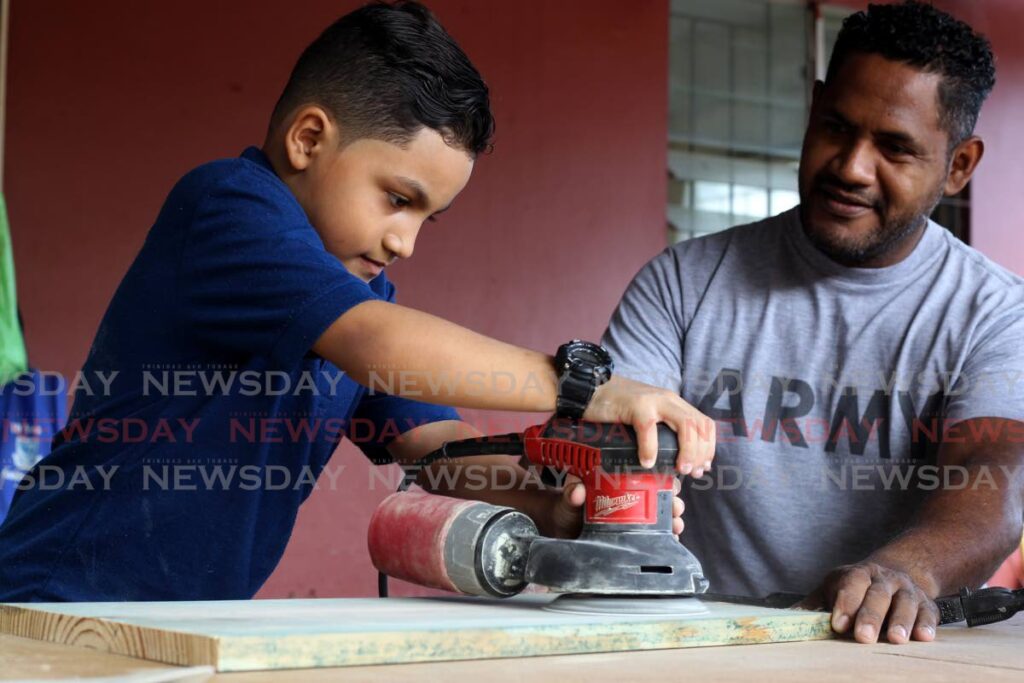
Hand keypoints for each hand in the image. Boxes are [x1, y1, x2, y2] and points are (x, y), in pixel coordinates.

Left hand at [535, 474, 684, 537]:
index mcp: (619, 485)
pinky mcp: (632, 539)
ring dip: (673, 521)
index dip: (664, 481)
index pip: (648, 478)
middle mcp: (631, 501)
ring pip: (661, 519)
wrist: (560, 531)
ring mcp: (633, 520)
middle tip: (676, 507)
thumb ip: (571, 496)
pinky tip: (672, 542)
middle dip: (673, 503)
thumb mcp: (569, 500)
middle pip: (660, 499)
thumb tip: (577, 491)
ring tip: (677, 525)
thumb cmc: (566, 509)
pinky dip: (665, 540)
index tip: (672, 486)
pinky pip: (653, 538)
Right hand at [584, 375, 714, 475]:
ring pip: (685, 425)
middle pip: (699, 425)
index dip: (708, 447)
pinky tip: (646, 462)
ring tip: (679, 469)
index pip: (704, 424)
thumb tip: (673, 461)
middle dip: (701, 453)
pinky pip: (649, 428)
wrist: (591, 389)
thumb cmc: (616, 409)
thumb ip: (660, 433)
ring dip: (687, 451)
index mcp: (674, 404)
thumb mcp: (646, 418)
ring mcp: (653, 401)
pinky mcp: (635, 405)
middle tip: (691, 472)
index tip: (701, 468)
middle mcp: (669, 400)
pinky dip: (650, 449)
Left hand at [805, 562, 938, 643]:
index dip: (844, 604)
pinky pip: (928, 613)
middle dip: (870, 615)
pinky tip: (923, 637)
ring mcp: (907, 590)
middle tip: (863, 636)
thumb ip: (813, 605)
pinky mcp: (926, 604)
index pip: (850, 585)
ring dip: (901, 620)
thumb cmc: (856, 587)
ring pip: (905, 603)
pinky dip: (926, 624)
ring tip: (896, 639)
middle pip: (877, 595)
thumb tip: (785, 619)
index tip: (837, 624)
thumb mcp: (832, 589)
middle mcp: (884, 579)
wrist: (894, 573)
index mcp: (858, 574)